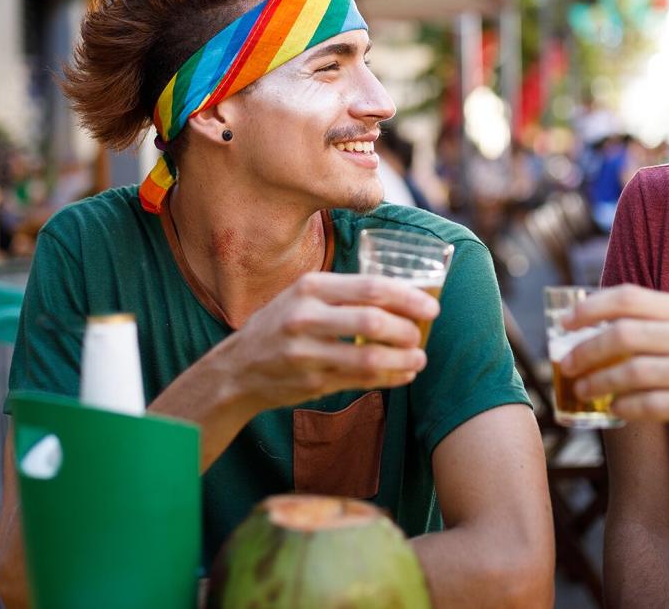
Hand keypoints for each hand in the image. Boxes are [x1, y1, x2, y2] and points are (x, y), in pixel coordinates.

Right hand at [221, 271, 437, 411]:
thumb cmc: (280, 324)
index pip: (370, 287)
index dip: (407, 297)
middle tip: (422, 332)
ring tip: (419, 357)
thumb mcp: (301, 295)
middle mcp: (305, 317)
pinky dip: (390, 378)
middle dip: (408, 329)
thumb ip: (344, 293)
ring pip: (370, 357)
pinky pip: (362, 381)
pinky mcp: (312, 382)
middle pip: (372, 321)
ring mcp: (307, 353)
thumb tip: (402, 294)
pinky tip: (404, 374)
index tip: (431, 306)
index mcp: (309, 287)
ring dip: (404, 359)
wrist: (237, 369)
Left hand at [558, 285, 668, 447]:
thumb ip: (651, 321)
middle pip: (625, 335)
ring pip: (633, 373)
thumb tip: (591, 325)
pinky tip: (613, 408)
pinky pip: (651, 405)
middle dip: (587, 350)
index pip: (628, 298)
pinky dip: (625, 407)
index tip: (565, 323)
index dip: (590, 308)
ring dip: (599, 382)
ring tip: (581, 388)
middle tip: (566, 363)